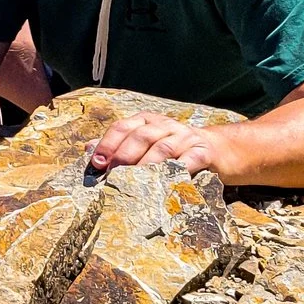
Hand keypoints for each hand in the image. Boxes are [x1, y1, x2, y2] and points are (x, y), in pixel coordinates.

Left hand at [89, 112, 224, 176]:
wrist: (216, 149)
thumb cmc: (171, 149)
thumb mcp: (144, 142)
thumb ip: (118, 145)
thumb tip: (87, 150)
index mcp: (146, 121)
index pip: (122, 127)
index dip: (107, 144)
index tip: (96, 163)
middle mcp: (165, 125)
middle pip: (141, 136)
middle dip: (123, 156)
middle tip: (112, 175)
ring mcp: (185, 137)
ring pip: (162, 148)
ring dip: (146, 165)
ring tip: (134, 182)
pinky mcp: (204, 152)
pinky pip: (189, 160)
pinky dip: (177, 170)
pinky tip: (166, 182)